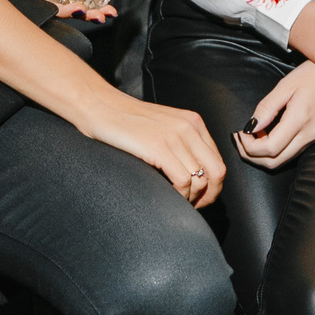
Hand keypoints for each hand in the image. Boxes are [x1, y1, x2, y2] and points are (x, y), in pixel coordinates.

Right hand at [0, 0, 219, 203]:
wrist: (97, 107)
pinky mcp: (159, 147)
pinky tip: (166, 195)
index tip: (199, 199)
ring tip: (175, 203)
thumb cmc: (123, 122)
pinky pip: (183, 181)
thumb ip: (180, 144)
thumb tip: (194, 176)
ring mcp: (175, 136)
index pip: (218, 161)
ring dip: (190, 199)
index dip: (213, 187)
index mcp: (193, 122)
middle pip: (216, 173)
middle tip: (192, 208)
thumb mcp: (161, 127)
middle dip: (208, 197)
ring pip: (200, 180)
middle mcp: (189, 127)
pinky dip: (179, 195)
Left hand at [233, 61, 314, 169]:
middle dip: (251, 155)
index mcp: (300, 121)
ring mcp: (313, 139)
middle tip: (239, 139)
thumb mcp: (285, 85)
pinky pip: (290, 153)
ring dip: (261, 154)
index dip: (249, 146)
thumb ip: (266, 108)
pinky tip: (266, 134)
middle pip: (274, 162)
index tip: (240, 133)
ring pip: (281, 161)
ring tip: (251, 135)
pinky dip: (273, 150)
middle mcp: (308, 135)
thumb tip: (250, 127)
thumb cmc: (314, 75)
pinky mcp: (314, 138)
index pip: (269, 149)